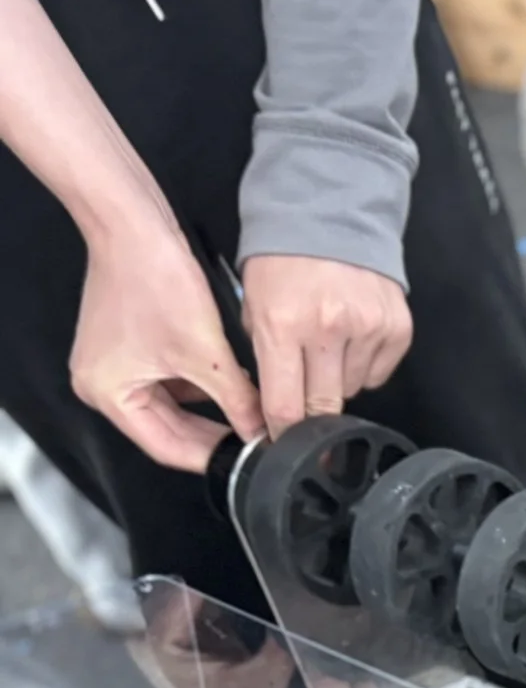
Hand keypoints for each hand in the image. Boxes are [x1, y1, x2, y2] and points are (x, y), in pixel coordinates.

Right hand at [67, 218, 263, 468]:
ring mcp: (114, 366)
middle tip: (255, 443)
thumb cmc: (154, 280)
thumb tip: (260, 432)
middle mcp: (102, 385)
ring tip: (250, 415)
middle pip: (167, 430)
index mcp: (108, 394)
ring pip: (172, 406)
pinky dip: (199, 386)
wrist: (135, 226)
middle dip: (213, 436)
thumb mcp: (205, 353)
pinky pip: (168, 381)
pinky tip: (232, 387)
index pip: (166, 448)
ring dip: (210, 411)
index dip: (210, 457)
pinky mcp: (129, 347)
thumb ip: (236, 401)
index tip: (247, 462)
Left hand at [241, 254, 412, 431]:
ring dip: (336, 381)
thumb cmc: (284, 257)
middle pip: (324, 406)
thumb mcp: (254, 303)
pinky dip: (362, 366)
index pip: (285, 404)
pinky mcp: (397, 328)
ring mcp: (369, 329)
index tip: (280, 443)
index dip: (281, 431)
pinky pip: (377, 373)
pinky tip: (350, 339)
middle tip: (302, 404)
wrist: (331, 213)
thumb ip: (265, 355)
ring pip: (351, 390)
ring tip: (325, 348)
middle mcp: (330, 329)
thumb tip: (276, 404)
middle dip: (310, 412)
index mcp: (284, 323)